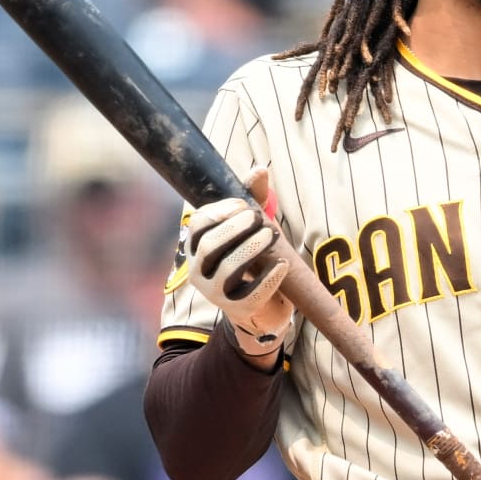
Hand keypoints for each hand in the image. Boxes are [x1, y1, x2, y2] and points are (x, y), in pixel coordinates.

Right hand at [185, 167, 292, 358]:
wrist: (261, 306)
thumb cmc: (252, 259)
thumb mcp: (251, 228)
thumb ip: (254, 198)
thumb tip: (260, 169)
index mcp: (197, 247)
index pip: (198, 225)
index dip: (219, 213)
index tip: (243, 205)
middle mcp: (199, 270)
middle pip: (208, 247)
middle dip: (234, 229)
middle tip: (258, 218)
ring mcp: (216, 293)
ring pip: (226, 270)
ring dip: (250, 249)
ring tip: (271, 234)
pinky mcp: (238, 310)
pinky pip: (250, 295)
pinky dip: (268, 278)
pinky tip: (282, 264)